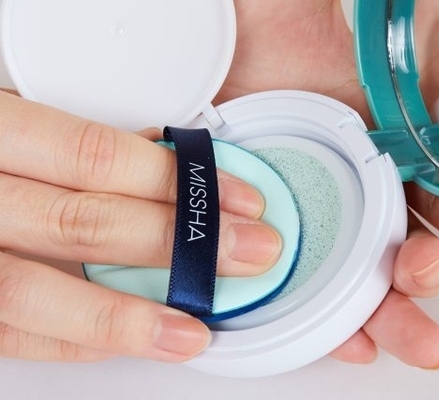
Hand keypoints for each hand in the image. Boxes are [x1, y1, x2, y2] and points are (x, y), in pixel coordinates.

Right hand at [0, 91, 281, 361]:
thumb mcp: (7, 122)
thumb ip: (71, 141)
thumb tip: (160, 157)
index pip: (94, 158)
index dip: (175, 184)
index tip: (239, 201)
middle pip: (85, 225)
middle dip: (180, 245)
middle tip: (249, 254)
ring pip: (40, 296)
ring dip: (130, 318)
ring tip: (195, 331)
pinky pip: (12, 335)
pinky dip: (76, 343)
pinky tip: (126, 342)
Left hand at [220, 0, 438, 368]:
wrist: (219, 34)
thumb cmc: (290, 27)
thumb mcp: (381, 29)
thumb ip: (438, 48)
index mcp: (392, 146)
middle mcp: (358, 186)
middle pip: (405, 246)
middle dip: (425, 272)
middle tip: (422, 273)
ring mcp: (314, 210)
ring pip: (361, 278)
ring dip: (387, 312)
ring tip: (400, 332)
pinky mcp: (268, 227)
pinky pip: (302, 284)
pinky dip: (328, 321)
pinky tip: (348, 341)